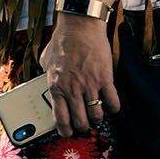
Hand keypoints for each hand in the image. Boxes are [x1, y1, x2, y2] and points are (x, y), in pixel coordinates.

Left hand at [40, 14, 119, 135]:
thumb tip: (47, 83)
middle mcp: (72, 89)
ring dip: (98, 119)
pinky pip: (113, 103)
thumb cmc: (63, 41)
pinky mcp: (105, 79)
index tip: (68, 132)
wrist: (80, 26)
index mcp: (56, 85)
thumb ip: (47, 74)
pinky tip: (110, 104)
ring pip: (97, 116)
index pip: (59, 118)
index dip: (65, 130)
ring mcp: (90, 85)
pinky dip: (113, 108)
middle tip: (84, 124)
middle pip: (80, 122)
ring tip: (96, 114)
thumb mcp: (46, 59)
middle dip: (83, 127)